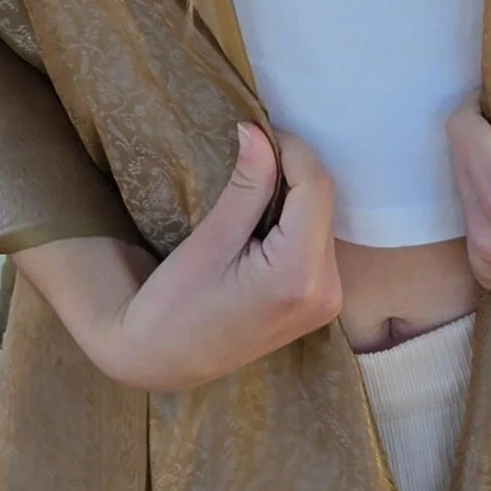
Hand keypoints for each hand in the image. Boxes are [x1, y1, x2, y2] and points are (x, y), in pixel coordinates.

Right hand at [12, 123, 342, 391]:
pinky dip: (298, 219)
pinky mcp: (322, 302)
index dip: (292, 149)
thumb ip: (247, 186)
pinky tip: (266, 216)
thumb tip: (258, 130)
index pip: (316, 186)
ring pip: (324, 219)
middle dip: (294, 168)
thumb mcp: (209, 241)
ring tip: (255, 181)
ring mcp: (329, 301)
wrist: (161, 360)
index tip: (258, 130)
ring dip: (296, 192)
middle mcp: (328, 291)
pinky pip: (320, 241)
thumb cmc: (172, 306)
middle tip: (254, 150)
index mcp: (299, 276)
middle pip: (324, 202)